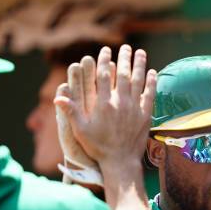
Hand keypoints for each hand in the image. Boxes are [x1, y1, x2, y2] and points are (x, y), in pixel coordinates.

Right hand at [54, 45, 156, 167]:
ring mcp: (135, 108)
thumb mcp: (80, 130)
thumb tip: (57, 97)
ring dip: (140, 65)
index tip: (105, 51)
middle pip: (123, 74)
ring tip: (140, 53)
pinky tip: (153, 72)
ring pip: (138, 81)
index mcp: (104, 104)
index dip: (104, 61)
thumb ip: (71, 111)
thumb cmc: (98, 147)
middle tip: (124, 47)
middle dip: (124, 58)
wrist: (120, 162)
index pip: (103, 76)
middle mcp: (120, 103)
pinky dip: (152, 82)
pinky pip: (150, 95)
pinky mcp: (145, 116)